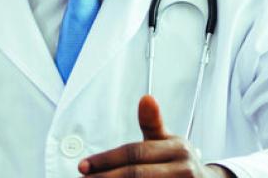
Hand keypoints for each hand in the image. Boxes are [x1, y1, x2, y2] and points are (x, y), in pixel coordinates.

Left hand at [78, 94, 232, 176]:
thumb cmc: (178, 161)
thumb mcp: (168, 140)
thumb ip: (152, 123)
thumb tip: (146, 97)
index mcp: (177, 149)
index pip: (136, 153)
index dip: (107, 159)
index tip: (84, 165)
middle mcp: (183, 169)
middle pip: (137, 174)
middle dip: (106, 177)